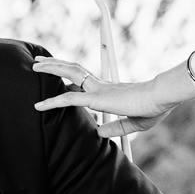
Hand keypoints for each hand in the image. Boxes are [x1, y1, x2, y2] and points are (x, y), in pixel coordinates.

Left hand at [32, 56, 173, 137]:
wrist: (160, 98)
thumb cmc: (153, 108)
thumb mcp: (134, 123)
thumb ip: (116, 127)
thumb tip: (99, 132)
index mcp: (110, 90)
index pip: (84, 82)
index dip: (69, 80)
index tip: (57, 79)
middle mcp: (101, 86)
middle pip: (73, 70)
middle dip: (56, 64)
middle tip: (39, 60)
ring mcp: (97, 90)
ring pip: (68, 74)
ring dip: (51, 68)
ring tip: (35, 64)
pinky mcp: (95, 98)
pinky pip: (68, 99)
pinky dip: (52, 102)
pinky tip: (38, 105)